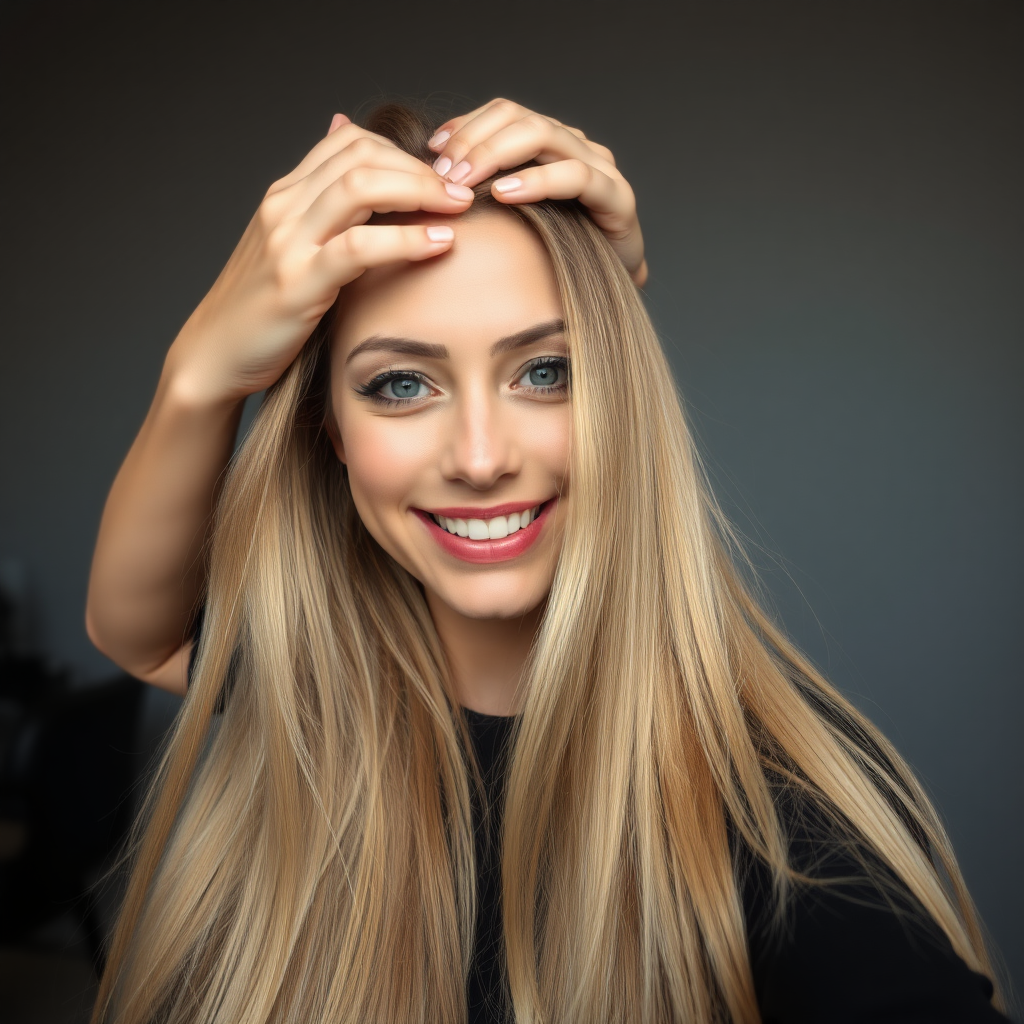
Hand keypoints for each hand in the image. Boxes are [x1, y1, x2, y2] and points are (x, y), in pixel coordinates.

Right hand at [165, 115, 475, 403]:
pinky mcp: (297, 282)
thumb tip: (345, 147)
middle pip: (362, 155)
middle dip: (421, 168)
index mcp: (285, 195)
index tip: (442, 178)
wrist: (214, 355)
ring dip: (420, 192)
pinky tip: (438, 244)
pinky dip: (404, 240)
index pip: (351, 142)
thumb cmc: (263, 308)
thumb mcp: (290, 248)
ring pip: (361, 187)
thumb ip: (322, 207)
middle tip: (464, 190)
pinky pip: (357, 247)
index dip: (404, 151)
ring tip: (459, 209)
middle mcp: (284, 208)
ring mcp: (288, 242)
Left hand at [426, 98, 647, 287]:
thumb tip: (433, 180)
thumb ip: (484, 191)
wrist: (611, 288)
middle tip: (442, 173)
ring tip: (464, 181)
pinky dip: (537, 181)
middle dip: (474, 141)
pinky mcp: (616, 196)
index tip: (432, 150)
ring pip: (543, 135)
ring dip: (496, 155)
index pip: (503, 113)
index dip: (465, 125)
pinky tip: (505, 194)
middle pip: (518, 117)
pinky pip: (574, 176)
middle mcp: (575, 145)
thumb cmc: (557, 254)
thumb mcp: (512, 217)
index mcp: (550, 143)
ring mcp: (599, 166)